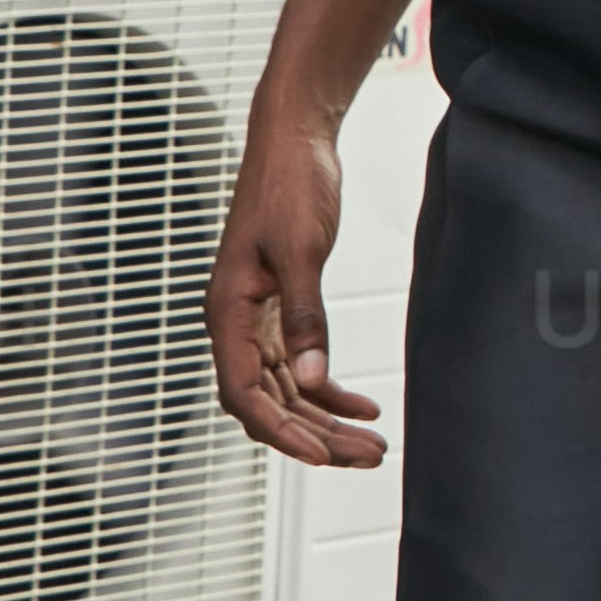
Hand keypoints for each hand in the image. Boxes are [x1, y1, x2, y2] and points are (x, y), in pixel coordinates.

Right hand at [205, 105, 386, 465]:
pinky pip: (299, 366)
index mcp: (227, 313)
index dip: (282, 431)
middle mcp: (236, 324)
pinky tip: (364, 407)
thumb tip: (315, 380)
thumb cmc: (289, 184)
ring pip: (287, 391)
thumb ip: (307, 317)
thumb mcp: (302, 251)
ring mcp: (256, 320)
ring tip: (373, 444)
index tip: (322, 456)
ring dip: (327, 421)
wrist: (293, 141)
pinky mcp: (279, 309)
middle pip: (270, 403)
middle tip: (368, 459)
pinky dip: (329, 390)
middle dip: (316, 436)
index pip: (245, 394)